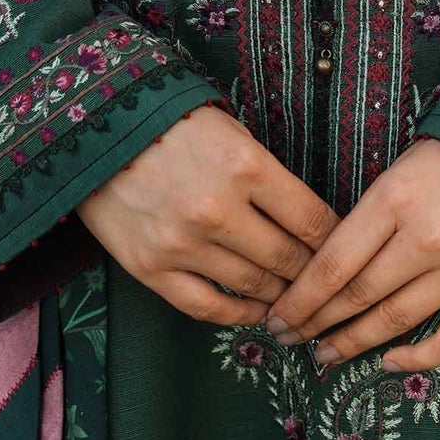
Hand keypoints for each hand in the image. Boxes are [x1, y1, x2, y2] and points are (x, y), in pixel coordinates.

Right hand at [77, 102, 339, 326]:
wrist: (97, 131)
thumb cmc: (174, 124)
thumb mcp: (232, 133)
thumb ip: (268, 177)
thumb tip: (309, 221)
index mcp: (246, 166)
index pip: (311, 219)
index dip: (333, 240)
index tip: (342, 248)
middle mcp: (218, 209)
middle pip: (288, 259)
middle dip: (312, 274)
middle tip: (325, 282)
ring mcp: (183, 243)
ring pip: (253, 286)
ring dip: (281, 297)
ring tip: (295, 300)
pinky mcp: (151, 268)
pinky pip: (207, 306)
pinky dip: (239, 314)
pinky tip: (257, 311)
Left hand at [262, 136, 439, 371]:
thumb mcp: (406, 165)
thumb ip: (374, 213)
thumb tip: (335, 261)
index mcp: (394, 198)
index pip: (334, 263)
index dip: (300, 297)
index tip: (278, 315)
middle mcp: (425, 238)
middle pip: (356, 296)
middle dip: (316, 322)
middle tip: (289, 339)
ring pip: (395, 321)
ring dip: (354, 343)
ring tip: (327, 354)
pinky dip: (417, 357)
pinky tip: (390, 362)